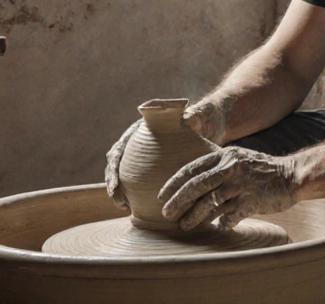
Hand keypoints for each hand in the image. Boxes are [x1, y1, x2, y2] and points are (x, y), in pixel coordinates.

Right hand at [104, 98, 229, 208]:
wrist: (210, 123)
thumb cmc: (203, 117)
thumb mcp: (200, 116)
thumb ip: (194, 116)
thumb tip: (189, 120)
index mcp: (142, 129)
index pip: (120, 148)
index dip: (114, 166)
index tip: (115, 184)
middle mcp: (138, 142)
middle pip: (117, 164)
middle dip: (114, 185)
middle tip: (120, 203)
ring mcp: (143, 154)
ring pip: (124, 175)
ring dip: (121, 192)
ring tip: (125, 208)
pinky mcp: (152, 166)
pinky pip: (139, 181)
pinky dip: (136, 194)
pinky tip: (139, 208)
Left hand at [158, 147, 296, 229]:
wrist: (292, 175)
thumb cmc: (263, 170)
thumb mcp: (240, 159)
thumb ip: (219, 166)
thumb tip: (194, 181)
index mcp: (225, 156)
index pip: (192, 169)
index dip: (174, 183)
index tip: (162, 196)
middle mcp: (230, 168)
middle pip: (196, 186)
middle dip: (177, 201)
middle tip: (166, 213)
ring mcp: (240, 185)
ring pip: (208, 204)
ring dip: (193, 217)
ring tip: (184, 225)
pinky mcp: (250, 201)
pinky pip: (229, 216)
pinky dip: (222, 223)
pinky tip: (219, 227)